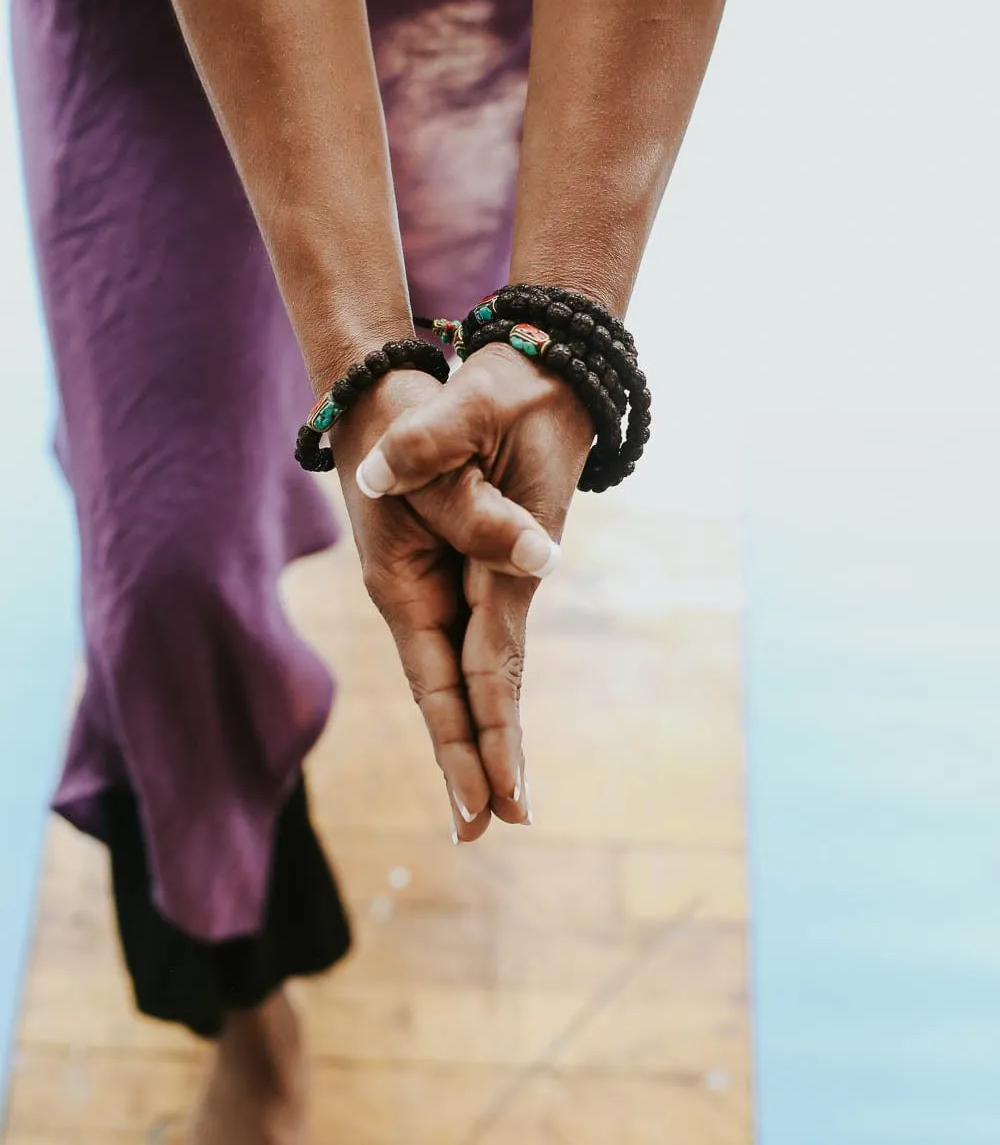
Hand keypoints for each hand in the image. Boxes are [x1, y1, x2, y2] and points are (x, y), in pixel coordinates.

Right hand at [350, 343, 594, 840]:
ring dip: (481, 732)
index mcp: (402, 581)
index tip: (484, 805)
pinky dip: (487, 685)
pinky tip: (497, 717)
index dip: (462, 743)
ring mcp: (429, 587)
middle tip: (496, 829)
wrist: (382, 383)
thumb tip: (542, 559)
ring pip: (461, 673)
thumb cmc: (405, 414)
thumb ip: (480, 512)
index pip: (437, 681)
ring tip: (502, 796)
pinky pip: (471, 639)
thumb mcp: (439, 450)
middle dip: (471, 760)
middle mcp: (413, 596)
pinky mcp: (448, 570)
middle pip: (446, 693)